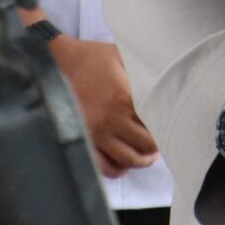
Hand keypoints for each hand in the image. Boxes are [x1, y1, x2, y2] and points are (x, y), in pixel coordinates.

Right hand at [51, 36, 157, 174]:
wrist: (56, 61)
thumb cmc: (92, 57)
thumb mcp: (122, 55)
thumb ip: (143, 70)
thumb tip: (166, 78)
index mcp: (124, 99)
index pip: (156, 123)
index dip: (166, 125)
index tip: (168, 122)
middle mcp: (111, 120)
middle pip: (146, 145)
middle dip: (157, 144)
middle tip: (159, 140)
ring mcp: (95, 134)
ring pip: (128, 160)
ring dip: (142, 159)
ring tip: (147, 154)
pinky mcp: (83, 140)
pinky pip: (104, 166)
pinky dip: (118, 169)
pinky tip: (124, 161)